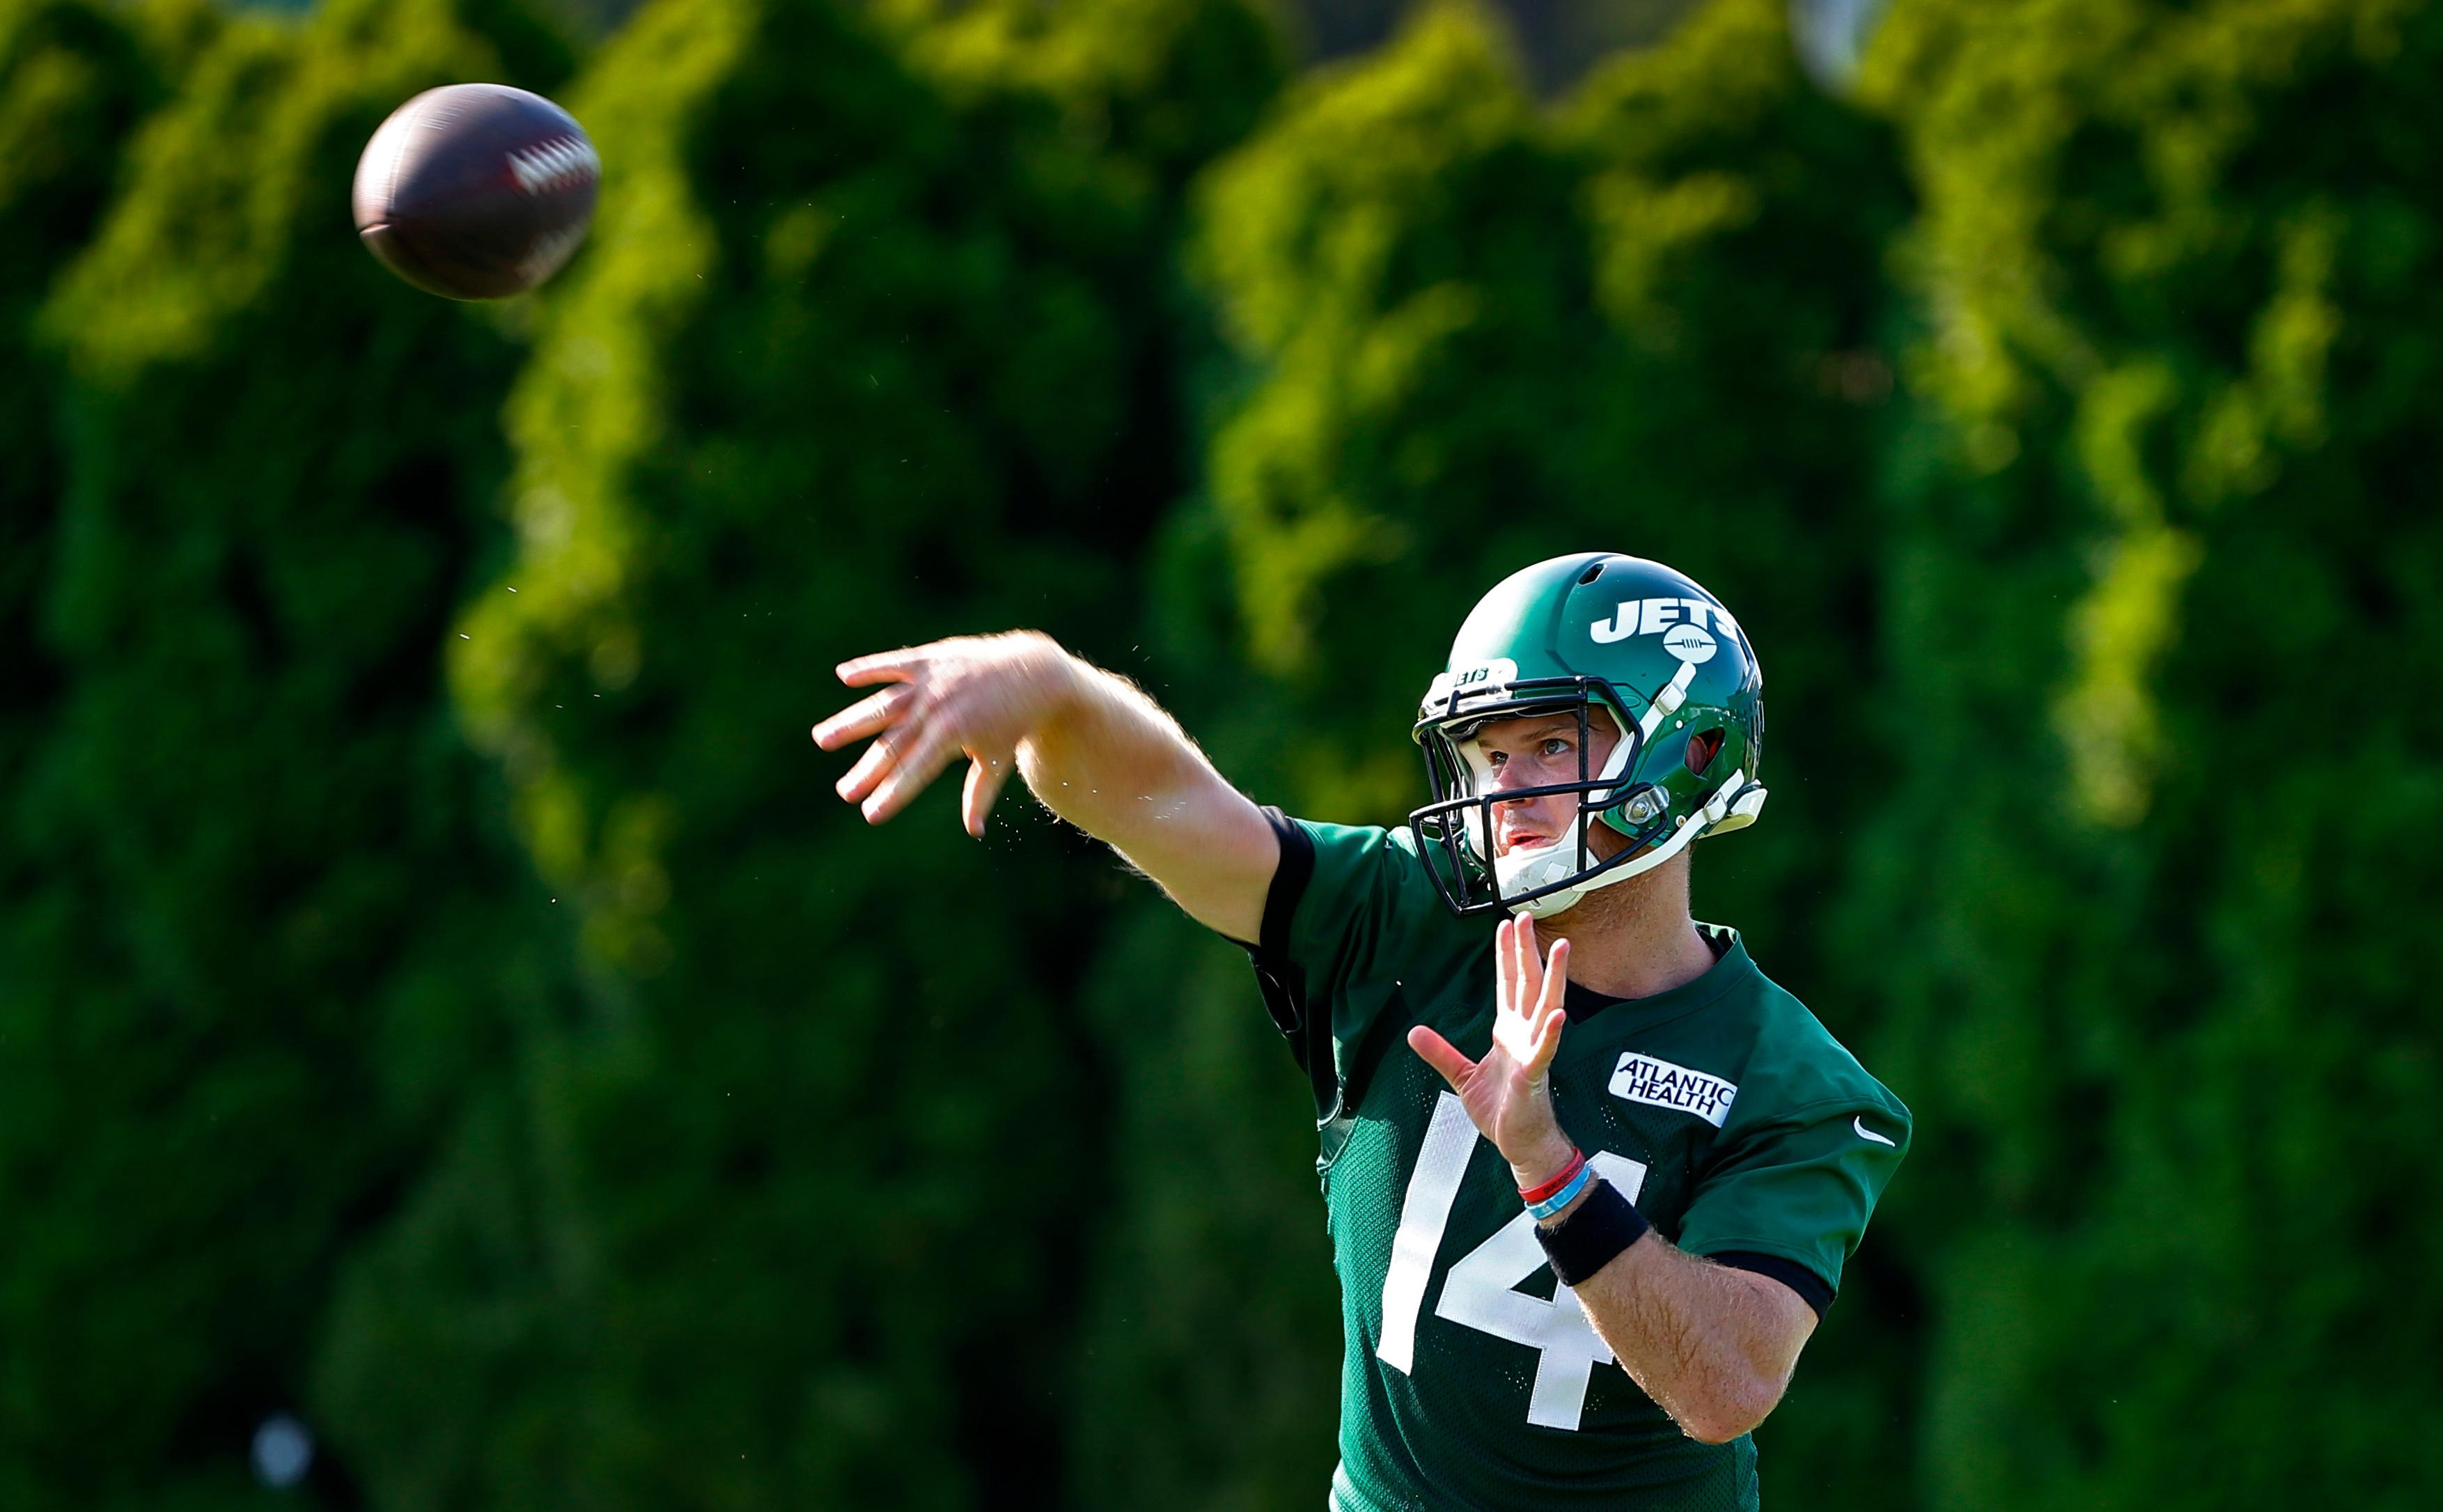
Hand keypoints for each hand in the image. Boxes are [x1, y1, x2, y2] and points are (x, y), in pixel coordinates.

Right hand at [812, 631, 1078, 834]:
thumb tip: (973, 831)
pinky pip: (894, 664)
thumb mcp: (998, 760)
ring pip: (883, 704)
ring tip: (822, 739)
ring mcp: (931, 681)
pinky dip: (870, 667)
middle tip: (844, 792)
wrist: (1032, 672)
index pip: (914, 770)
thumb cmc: (1014, 722)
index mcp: (953, 735)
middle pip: (893, 744)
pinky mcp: (930, 658)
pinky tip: (843, 675)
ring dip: (851, 722)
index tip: (870, 814)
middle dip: (867, 771)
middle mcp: (938, 708)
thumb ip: (979, 794)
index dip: (892, 794)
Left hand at [1408, 916, 1574, 1187]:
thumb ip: (1440, 1052)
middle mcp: (1524, 1035)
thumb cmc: (1500, 1110)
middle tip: (1527, 916)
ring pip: (1545, 1007)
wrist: (1518, 1143)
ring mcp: (1533, 1052)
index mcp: (1508, 1032)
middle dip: (1526, 951)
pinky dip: (1553, 1033)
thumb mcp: (1461, 1076)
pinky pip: (1546, 1050)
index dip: (1506, 955)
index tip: (1506, 926)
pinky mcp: (1535, 1075)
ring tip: (1560, 947)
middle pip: (1527, 984)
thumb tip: (1413, 1031)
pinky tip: (1561, 1014)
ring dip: (1553, 977)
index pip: (1508, 985)